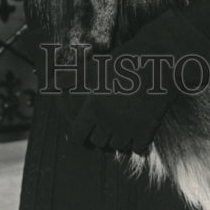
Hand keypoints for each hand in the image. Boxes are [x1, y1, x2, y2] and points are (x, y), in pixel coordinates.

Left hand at [60, 8, 209, 153]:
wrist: (160, 60)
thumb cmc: (125, 60)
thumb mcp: (94, 66)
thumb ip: (70, 77)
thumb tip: (49, 84)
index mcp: (94, 108)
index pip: (77, 136)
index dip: (77, 134)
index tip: (81, 131)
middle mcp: (109, 122)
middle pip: (98, 143)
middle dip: (97, 136)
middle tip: (101, 127)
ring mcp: (130, 129)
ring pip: (117, 147)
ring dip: (116, 140)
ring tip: (117, 129)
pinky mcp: (148, 130)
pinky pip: (138, 149)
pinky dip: (135, 144)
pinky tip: (135, 133)